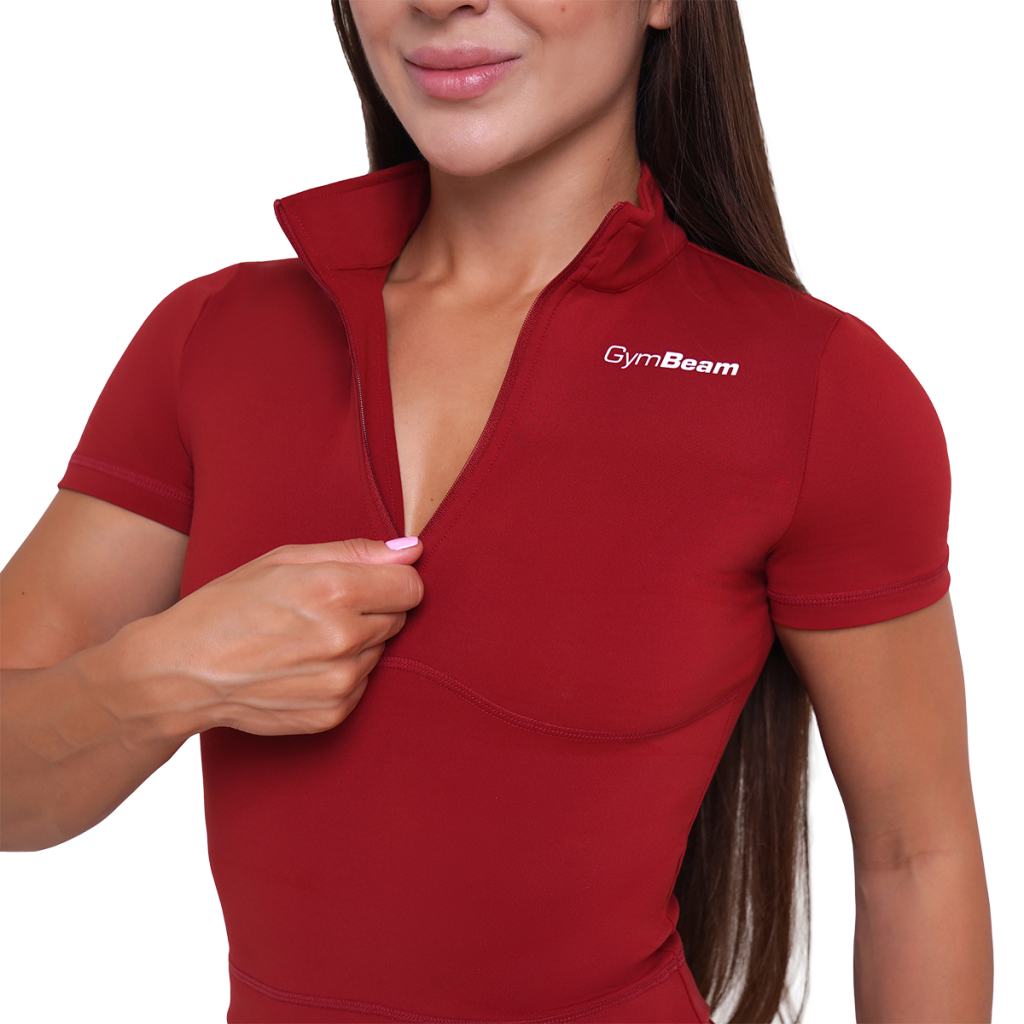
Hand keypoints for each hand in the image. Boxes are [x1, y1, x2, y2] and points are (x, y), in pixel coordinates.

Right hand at [84, 537, 423, 741]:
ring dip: (356, 643)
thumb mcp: (285, 559)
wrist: (181, 671)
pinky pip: (362, 685)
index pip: (412, 586)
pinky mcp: (332, 714)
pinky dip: (341, 674)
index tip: (369, 581)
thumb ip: (355, 551)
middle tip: (323, 608)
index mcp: (336, 590)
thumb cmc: (229, 605)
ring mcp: (340, 682)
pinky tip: (301, 666)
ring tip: (305, 638)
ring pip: (380, 652)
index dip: (392, 580)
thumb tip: (412, 549)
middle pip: (399, 618)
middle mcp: (344, 639)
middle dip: (372, 609)